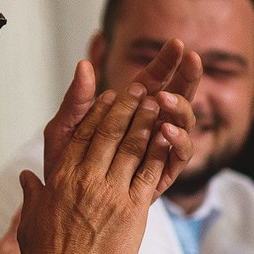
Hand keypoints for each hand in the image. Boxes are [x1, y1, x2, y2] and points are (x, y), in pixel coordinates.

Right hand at [19, 82, 181, 253]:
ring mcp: (111, 193)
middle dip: (126, 108)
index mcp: (60, 179)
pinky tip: (167, 134)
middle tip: (139, 88)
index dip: (97, 113)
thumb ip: (33, 194)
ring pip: (132, 147)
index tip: (108, 97)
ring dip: (146, 121)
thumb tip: (26, 178)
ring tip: (158, 102)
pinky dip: (159, 151)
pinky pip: (149, 173)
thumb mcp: (32, 220)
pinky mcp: (132, 210)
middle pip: (109, 134)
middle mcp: (85, 180)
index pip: (81, 136)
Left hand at [43, 41, 199, 195]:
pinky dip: (176, 141)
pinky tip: (165, 130)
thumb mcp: (64, 129)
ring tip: (162, 99)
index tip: (176, 44)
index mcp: (128, 112)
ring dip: (177, 108)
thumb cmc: (62, 165)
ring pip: (182, 124)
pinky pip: (178, 156)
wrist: (61, 209)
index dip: (165, 63)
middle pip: (176, 97)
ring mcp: (158, 150)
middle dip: (186, 77)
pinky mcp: (161, 175)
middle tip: (191, 59)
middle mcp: (149, 128)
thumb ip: (76, 100)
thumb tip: (84, 65)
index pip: (152, 82)